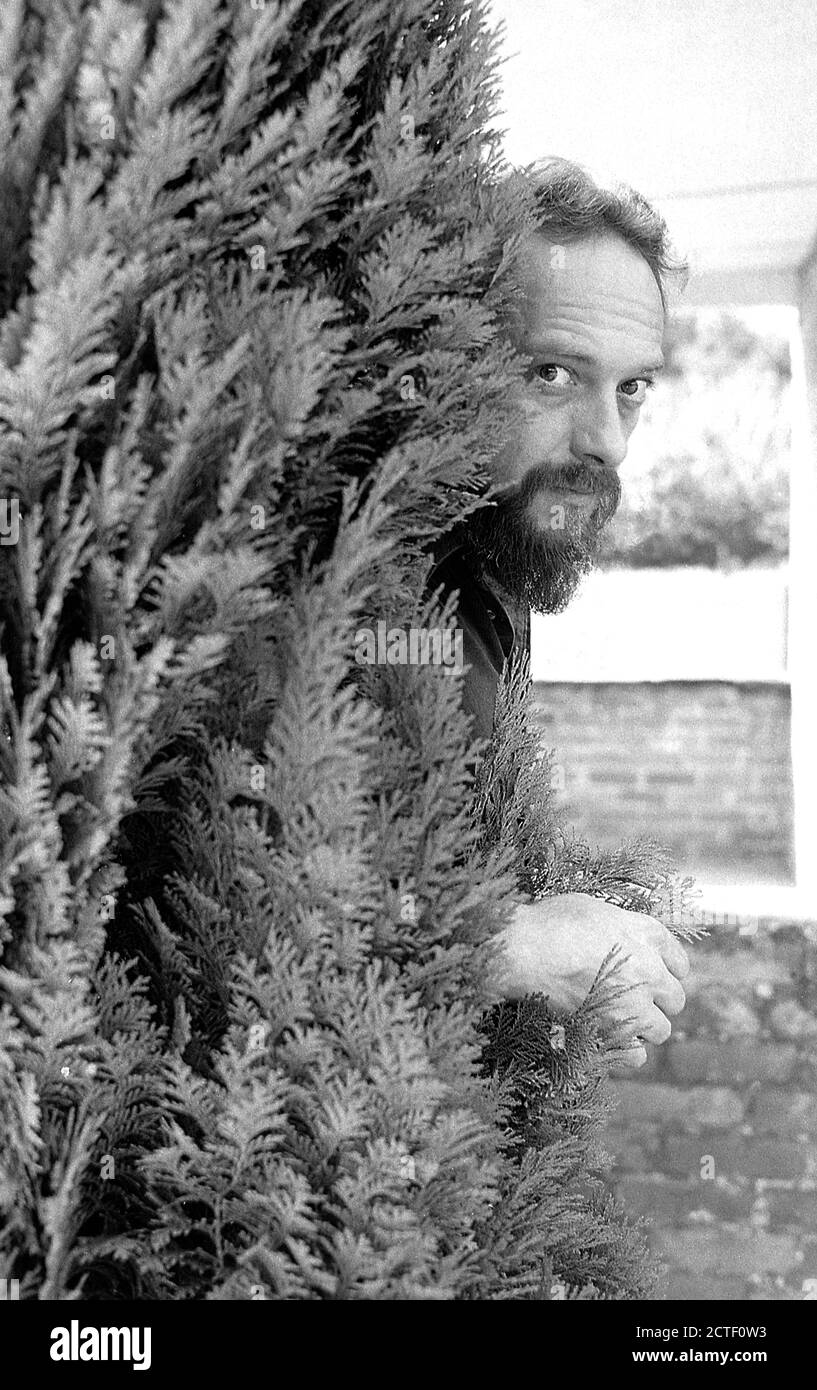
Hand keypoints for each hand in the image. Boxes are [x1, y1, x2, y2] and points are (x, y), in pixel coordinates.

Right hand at [493, 892, 689, 1067]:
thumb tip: (621, 934)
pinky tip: (609, 1040)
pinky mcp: (613, 1031)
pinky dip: (624, 1051)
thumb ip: (619, 925)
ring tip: (621, 1022)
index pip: (679, 962)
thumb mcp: (593, 908)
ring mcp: (634, 1004)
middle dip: (658, 1001)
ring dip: (644, 1028)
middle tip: (635, 999)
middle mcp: (650, 970)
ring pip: (661, 1030)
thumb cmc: (550, 922)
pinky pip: (636, 1055)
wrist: (526, 951)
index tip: (655, 975)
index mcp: (647, 935)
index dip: (668, 971)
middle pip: (675, 998)